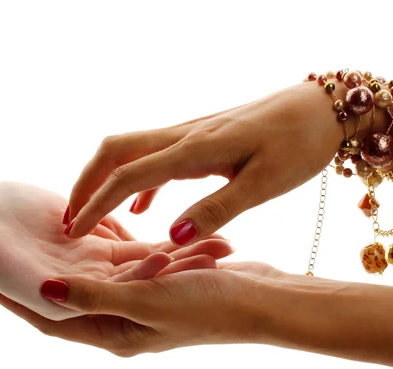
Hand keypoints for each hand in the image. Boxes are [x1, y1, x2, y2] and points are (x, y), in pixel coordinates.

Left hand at [0, 182, 232, 319]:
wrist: (263, 301)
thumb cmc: (211, 306)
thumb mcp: (149, 300)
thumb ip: (96, 296)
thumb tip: (44, 294)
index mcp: (114, 332)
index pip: (50, 320)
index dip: (14, 302)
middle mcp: (123, 320)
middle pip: (66, 298)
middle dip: (35, 277)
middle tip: (2, 253)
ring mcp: (141, 302)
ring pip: (94, 277)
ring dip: (69, 259)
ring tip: (39, 235)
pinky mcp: (159, 283)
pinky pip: (123, 264)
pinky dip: (107, 247)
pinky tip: (92, 226)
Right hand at [65, 82, 383, 244]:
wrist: (321, 109)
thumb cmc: (299, 145)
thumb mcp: (264, 183)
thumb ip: (217, 208)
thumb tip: (172, 235)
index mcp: (194, 150)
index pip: (127, 176)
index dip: (96, 204)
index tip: (74, 231)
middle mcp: (183, 137)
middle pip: (115, 152)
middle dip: (86, 184)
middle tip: (71, 218)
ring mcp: (190, 135)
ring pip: (131, 152)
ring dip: (106, 181)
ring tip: (94, 214)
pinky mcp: (201, 140)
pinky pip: (156, 158)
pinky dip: (138, 183)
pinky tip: (142, 208)